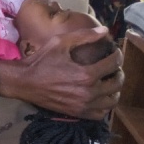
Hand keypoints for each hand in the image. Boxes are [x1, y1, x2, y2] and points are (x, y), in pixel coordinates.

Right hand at [0, 27, 123, 119]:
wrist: (24, 82)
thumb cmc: (41, 61)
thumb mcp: (60, 42)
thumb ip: (84, 36)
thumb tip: (105, 30)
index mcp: (86, 74)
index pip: (113, 64)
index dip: (117, 55)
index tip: (115, 51)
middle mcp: (89, 92)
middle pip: (117, 83)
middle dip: (119, 71)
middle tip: (114, 66)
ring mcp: (84, 105)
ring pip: (113, 100)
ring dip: (115, 89)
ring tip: (109, 81)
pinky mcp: (78, 113)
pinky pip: (101, 113)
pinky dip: (105, 105)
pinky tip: (101, 96)